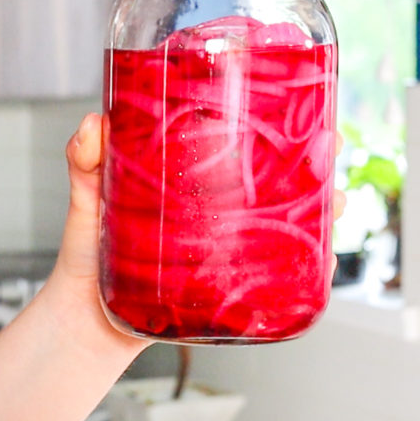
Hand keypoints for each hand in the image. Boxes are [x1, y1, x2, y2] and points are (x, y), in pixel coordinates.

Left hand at [44, 113, 346, 339]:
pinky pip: (281, 274)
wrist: (85, 317)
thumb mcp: (87, 195)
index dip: (282, 123)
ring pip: (291, 222)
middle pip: (282, 179)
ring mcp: (231, 245)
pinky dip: (310, 268)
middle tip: (330, 154)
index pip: (246, 141)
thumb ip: (84, 157)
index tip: (307, 103)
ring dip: (323, 212)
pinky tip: (323, 262)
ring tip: (335, 206)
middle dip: (317, 165)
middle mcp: (221, 208)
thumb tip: (94, 127)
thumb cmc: (90, 251)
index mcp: (194, 175)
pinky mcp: (233, 285)